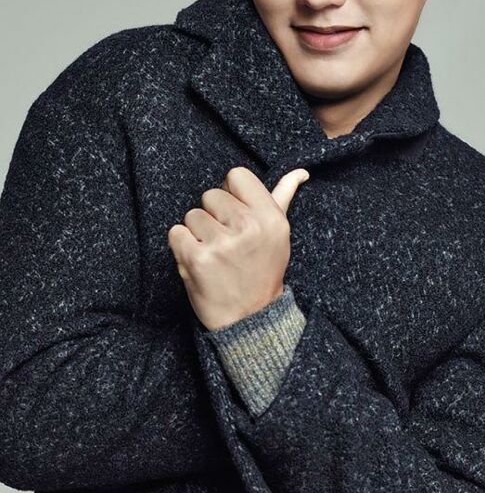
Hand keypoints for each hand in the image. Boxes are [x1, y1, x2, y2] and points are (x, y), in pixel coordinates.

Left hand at [168, 166, 309, 331]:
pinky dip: (182, 247)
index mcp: (271, 218)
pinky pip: (176, 233)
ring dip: (197, 234)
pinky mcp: (198, 259)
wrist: (249, 319)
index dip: (230, 192)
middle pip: (211, 194)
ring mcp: (222, 243)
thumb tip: (300, 172)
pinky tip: (200, 261)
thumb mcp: (278, 235)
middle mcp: (249, 228)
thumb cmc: (262, 272)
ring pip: (192, 215)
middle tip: (226, 242)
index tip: (234, 214)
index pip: (237, 175)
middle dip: (213, 216)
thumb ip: (282, 198)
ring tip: (215, 254)